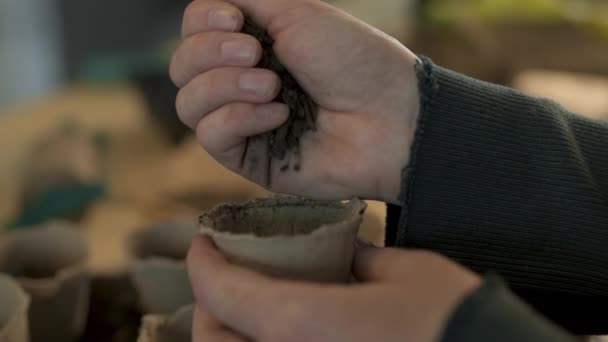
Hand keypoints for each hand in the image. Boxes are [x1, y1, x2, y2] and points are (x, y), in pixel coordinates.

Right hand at [170, 0, 419, 202]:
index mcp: (252, 44)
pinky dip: (239, 118)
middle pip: (182, 67)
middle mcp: (241, 82)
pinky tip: (277, 115)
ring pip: (188, 103)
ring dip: (224, 86)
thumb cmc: (354, 60)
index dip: (202, 23)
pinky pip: (211, 137)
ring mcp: (243, 122)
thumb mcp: (298, 12)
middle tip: (257, 53)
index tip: (235, 21)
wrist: (389, 115)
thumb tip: (211, 0)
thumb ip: (245, 0)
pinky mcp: (249, 159)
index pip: (193, 31)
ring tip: (271, 86)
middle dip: (210, 53)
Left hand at [187, 236, 481, 341]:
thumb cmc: (453, 319)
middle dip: (209, 305)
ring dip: (227, 333)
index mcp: (302, 325)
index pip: (223, 291)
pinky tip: (280, 332)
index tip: (203, 241)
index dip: (203, 262)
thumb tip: (341, 253)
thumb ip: (359, 258)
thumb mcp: (404, 272)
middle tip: (227, 276)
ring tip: (246, 308)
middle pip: (212, 339)